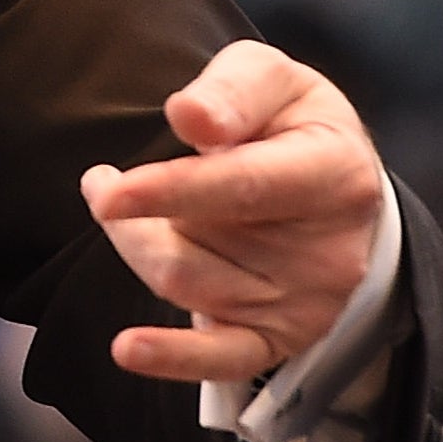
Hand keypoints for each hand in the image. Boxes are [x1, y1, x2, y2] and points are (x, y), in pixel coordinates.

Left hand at [79, 40, 385, 385]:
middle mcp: (330, 250)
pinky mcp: (281, 338)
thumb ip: (232, 90)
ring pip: (183, 285)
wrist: (337, 192)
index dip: (171, 190)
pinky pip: (220, 360)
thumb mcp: (274, 81)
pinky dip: (170, 356)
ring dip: (139, 247)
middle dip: (132, 215)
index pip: (245, 186)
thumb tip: (190, 115)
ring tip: (137, 214)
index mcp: (335, 174)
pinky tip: (127, 348)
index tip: (109, 191)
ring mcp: (308, 302)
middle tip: (106, 184)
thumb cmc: (290, 126)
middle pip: (194, 244)